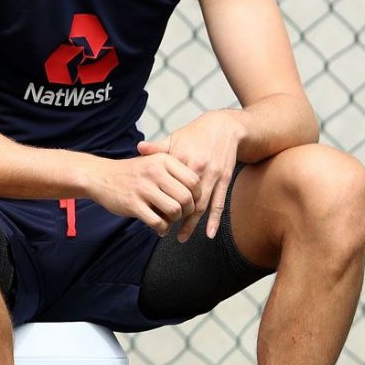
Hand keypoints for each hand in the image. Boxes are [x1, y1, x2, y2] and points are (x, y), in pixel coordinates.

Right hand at [88, 153, 199, 235]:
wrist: (100, 176)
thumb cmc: (130, 172)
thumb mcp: (152, 162)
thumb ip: (174, 172)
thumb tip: (197, 192)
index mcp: (162, 160)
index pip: (193, 180)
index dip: (197, 195)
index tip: (191, 201)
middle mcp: (154, 172)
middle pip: (186, 197)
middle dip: (188, 210)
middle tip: (182, 213)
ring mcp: (142, 188)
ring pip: (174, 210)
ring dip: (175, 220)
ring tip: (169, 219)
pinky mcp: (132, 204)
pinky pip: (158, 222)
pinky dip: (162, 229)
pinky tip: (160, 228)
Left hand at [138, 110, 243, 240]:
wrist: (225, 126)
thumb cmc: (195, 134)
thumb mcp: (174, 137)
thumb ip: (158, 147)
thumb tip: (138, 148)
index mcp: (183, 158)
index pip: (167, 185)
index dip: (158, 200)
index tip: (148, 213)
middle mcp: (199, 168)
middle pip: (184, 199)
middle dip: (174, 217)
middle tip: (163, 231)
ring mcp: (214, 175)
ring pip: (201, 204)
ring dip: (192, 223)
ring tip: (181, 238)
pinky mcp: (225, 179)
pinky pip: (219, 203)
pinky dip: (214, 220)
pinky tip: (208, 234)